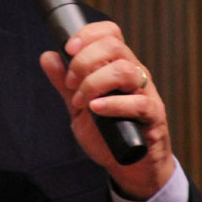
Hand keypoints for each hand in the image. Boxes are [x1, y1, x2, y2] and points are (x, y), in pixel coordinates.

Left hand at [39, 21, 174, 199]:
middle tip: (70, 83)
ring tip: (81, 101)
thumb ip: (65, 83)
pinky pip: (138, 102)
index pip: (110, 33)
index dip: (88, 34)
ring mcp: (146, 93)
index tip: (68, 48)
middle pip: (114, 46)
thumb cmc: (108, 134)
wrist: (131, 168)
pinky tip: (96, 109)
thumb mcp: (80, 107)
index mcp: (118, 66)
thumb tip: (48, 56)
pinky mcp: (153, 116)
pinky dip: (113, 104)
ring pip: (125, 70)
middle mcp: (135, 74)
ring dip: (94, 83)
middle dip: (84, 61)